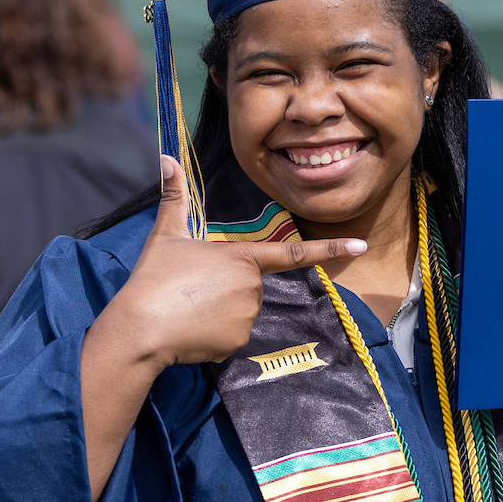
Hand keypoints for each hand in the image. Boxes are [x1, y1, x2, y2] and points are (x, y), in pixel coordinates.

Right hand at [102, 155, 367, 370]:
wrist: (140, 329)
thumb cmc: (154, 279)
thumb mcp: (166, 235)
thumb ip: (173, 197)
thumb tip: (166, 158)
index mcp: (243, 258)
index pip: (294, 253)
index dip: (330, 248)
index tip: (362, 246)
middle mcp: (253, 287)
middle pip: (251, 285)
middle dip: (227, 288)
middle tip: (192, 289)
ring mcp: (248, 317)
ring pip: (242, 311)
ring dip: (220, 311)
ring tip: (189, 309)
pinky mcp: (237, 343)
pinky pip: (232, 336)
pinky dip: (215, 335)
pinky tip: (192, 330)